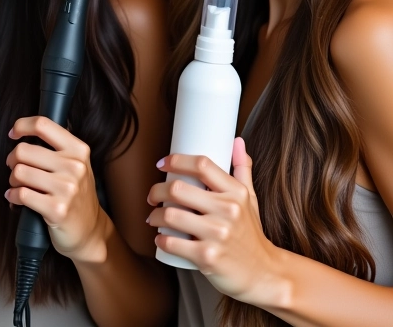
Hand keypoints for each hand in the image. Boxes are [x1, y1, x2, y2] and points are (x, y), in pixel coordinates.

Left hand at [5, 116, 105, 261]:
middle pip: (24, 150)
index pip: (43, 125)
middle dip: (12, 159)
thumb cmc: (76, 194)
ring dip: (12, 179)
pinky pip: (21, 194)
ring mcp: (67, 188)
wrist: (90, 230)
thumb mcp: (76, 164)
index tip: (14, 134)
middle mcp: (75, 166)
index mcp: (78, 149)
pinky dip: (12, 196)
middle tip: (15, 168)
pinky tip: (16, 198)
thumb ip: (56, 146)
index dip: (22, 126)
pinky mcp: (57, 210)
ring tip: (18, 185)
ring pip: (19, 172)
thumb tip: (22, 132)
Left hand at [147, 138, 283, 305]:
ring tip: (153, 217)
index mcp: (235, 192)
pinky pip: (172, 243)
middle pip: (178, 188)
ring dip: (154, 215)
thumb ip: (242, 168)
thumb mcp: (250, 198)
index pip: (201, 164)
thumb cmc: (251, 233)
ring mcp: (218, 235)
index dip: (176, 160)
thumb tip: (237, 141)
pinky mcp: (208, 257)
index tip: (162, 164)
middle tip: (152, 196)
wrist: (264, 274)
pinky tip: (160, 238)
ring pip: (170, 215)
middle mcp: (228, 211)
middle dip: (156, 190)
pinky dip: (161, 239)